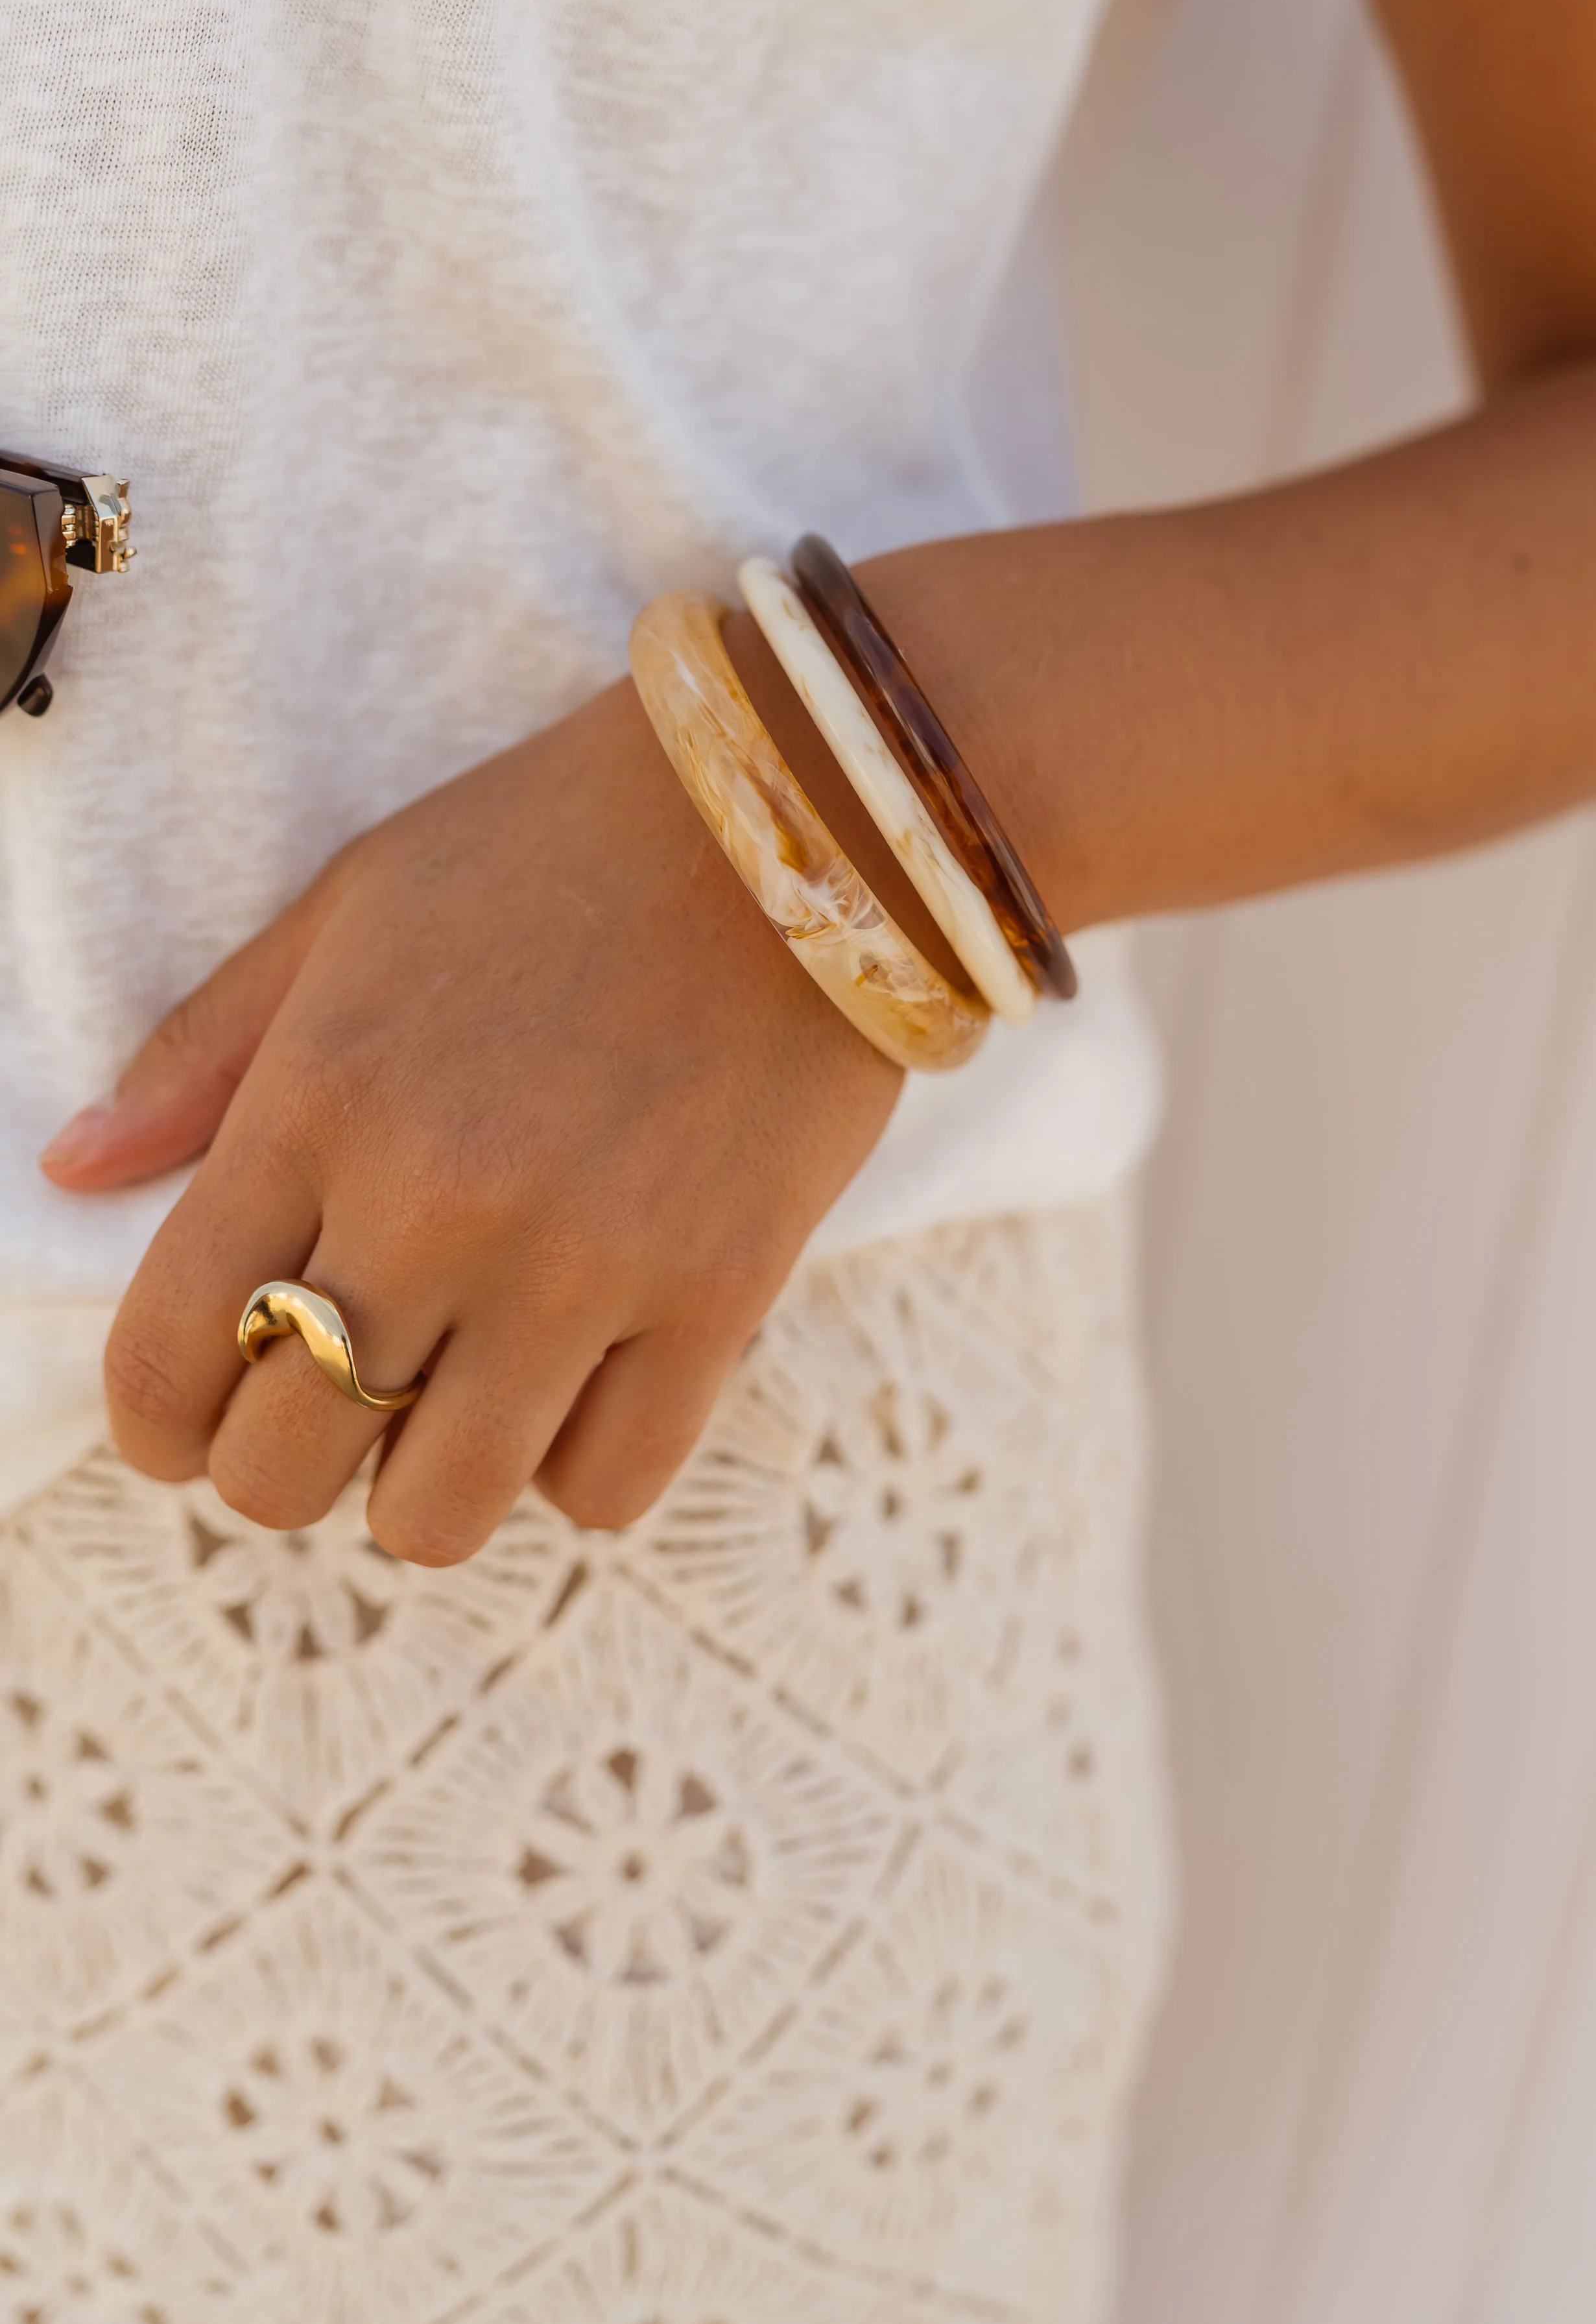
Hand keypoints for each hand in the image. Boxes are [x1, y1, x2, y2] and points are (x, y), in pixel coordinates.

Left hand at [41, 674, 902, 1563]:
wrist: (795, 810)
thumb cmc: (552, 843)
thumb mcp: (350, 905)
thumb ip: (204, 1049)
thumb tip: (73, 1169)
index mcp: (321, 1097)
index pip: (169, 1352)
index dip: (157, 1424)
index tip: (189, 1418)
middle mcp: (437, 1200)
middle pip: (287, 1466)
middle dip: (280, 1464)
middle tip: (327, 1404)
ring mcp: (585, 1261)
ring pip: (441, 1513)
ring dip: (424, 1486)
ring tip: (455, 1404)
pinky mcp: (719, 1294)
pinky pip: (610, 1485)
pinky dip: (575, 1467)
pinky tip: (577, 1385)